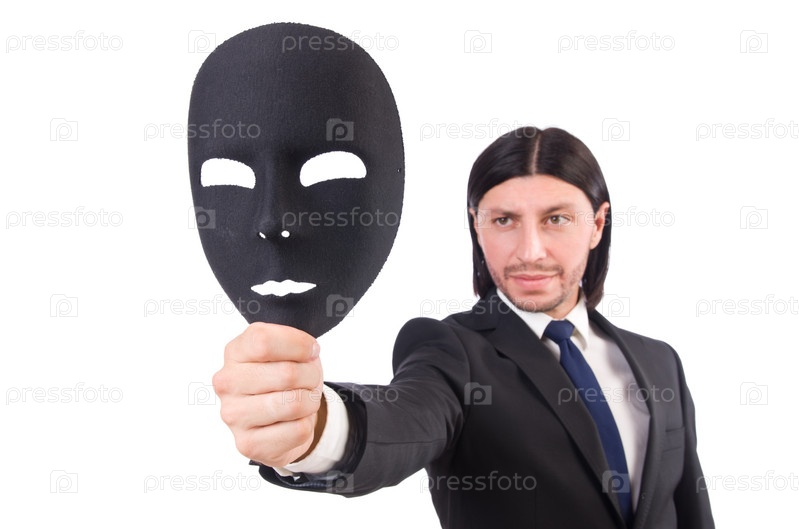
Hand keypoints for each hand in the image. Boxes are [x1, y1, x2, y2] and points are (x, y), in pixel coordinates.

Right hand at [213, 322, 324, 466]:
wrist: (282, 416)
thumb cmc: (284, 376)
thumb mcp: (290, 349)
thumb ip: (295, 343)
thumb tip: (309, 352)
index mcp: (235, 352)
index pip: (264, 341)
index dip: (299, 345)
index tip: (310, 352)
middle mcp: (227, 383)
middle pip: (287, 374)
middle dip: (311, 376)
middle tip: (308, 380)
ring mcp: (233, 416)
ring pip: (294, 404)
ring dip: (310, 401)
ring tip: (302, 400)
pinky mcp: (247, 444)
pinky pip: (298, 430)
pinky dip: (306, 425)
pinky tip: (292, 422)